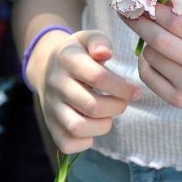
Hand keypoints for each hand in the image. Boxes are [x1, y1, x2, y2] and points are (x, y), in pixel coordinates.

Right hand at [34, 30, 141, 153]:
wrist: (45, 66)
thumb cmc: (77, 53)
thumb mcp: (87, 38)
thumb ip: (99, 41)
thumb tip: (105, 53)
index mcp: (67, 60)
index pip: (97, 77)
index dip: (123, 87)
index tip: (136, 91)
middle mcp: (56, 84)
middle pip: (91, 106)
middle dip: (117, 107)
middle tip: (123, 102)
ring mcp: (51, 107)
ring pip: (77, 127)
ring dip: (102, 125)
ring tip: (108, 115)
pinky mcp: (50, 124)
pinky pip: (66, 143)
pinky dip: (85, 142)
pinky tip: (93, 127)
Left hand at [120, 1, 181, 112]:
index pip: (175, 21)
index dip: (154, 9)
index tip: (141, 0)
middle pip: (158, 39)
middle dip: (139, 22)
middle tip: (128, 11)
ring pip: (150, 56)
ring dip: (146, 42)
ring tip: (156, 37)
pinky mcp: (178, 100)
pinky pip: (147, 75)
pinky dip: (144, 62)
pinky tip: (155, 56)